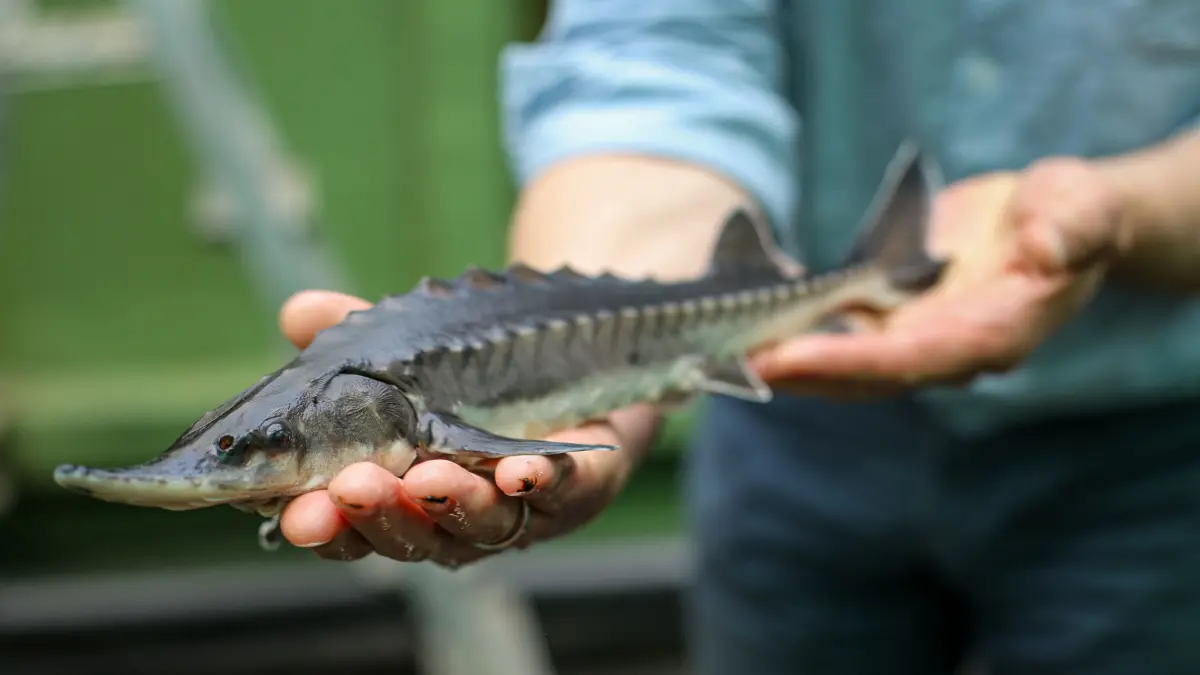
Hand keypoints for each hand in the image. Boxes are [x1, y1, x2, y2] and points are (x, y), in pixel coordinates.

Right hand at [274, 291, 657, 565]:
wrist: (570, 348)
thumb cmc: (468, 369)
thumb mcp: (399, 348)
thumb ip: (347, 335)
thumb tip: (296, 312)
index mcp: (400, 499)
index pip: (353, 528)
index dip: (325, 527)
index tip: (296, 515)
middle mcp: (458, 518)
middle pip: (415, 536)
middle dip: (382, 514)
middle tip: (355, 486)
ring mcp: (523, 509)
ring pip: (487, 523)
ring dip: (456, 502)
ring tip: (428, 476)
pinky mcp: (584, 487)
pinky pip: (566, 493)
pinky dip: (544, 481)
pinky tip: (521, 469)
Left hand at [751, 156, 1130, 396]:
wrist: (1053, 224)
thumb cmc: (1072, 214)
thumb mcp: (1082, 207)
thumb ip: (1069, 229)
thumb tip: (1046, 250)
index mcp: (992, 333)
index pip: (912, 358)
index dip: (848, 361)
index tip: (787, 355)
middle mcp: (947, 351)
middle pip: (862, 374)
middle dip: (796, 370)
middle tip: (728, 361)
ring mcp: (917, 342)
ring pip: (842, 365)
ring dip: (784, 360)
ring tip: (720, 352)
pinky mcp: (894, 325)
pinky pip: (838, 338)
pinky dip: (794, 334)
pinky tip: (743, 323)